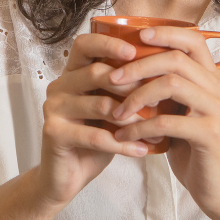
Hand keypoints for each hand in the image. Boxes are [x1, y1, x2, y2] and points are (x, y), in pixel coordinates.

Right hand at [36, 33, 150, 208]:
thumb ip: (124, 89)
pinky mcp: (53, 132)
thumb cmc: (94, 136)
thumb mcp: (110, 108)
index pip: (85, 44)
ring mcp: (53, 108)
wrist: (67, 176)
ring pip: (100, 105)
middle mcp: (59, 86)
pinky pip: (95, 136)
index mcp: (72, 73)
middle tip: (158, 99)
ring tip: (155, 130)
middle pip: (95, 72)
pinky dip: (122, 145)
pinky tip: (142, 150)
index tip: (135, 51)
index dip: (108, 43)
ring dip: (132, 119)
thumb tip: (166, 71)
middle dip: (130, 85)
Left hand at [108, 26, 219, 212]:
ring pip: (172, 84)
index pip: (194, 40)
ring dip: (136, 96)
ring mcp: (216, 110)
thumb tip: (124, 63)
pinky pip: (167, 121)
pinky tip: (123, 136)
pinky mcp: (209, 134)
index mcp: (210, 78)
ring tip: (115, 112)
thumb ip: (162, 87)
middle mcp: (217, 89)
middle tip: (112, 78)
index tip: (138, 36)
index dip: (166, 32)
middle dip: (139, 66)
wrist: (211, 184)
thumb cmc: (186, 143)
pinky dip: (140, 127)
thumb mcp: (175, 109)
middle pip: (177, 59)